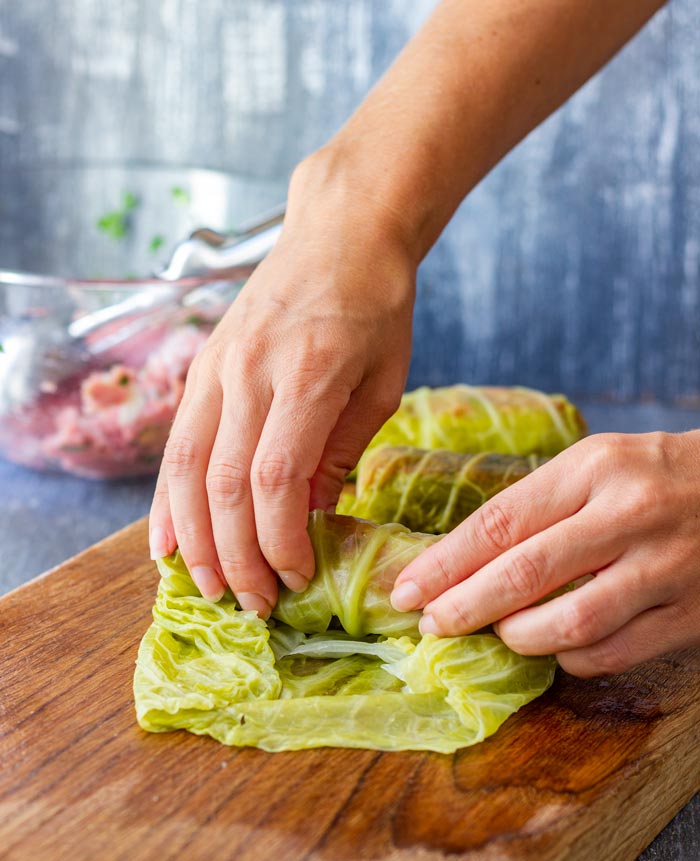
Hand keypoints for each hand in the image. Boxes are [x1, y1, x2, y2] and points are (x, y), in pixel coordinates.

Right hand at [148, 148, 416, 614]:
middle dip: (237, 556)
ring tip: (208, 586)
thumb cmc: (377, 308)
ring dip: (194, 538)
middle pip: (224, 484)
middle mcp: (251, 372)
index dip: (280, 540)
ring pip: (187, 468)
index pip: (276, 479)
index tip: (296, 579)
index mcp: (310, 375)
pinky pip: (176, 444)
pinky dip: (168, 498)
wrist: (340, 231)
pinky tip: (168, 540)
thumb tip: (309, 523)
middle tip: (254, 603)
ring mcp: (217, 367)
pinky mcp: (202, 367)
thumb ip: (340, 454)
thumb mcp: (381, 385)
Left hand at [391, 431, 699, 676]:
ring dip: (518, 638)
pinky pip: (611, 653)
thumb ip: (535, 509)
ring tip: (498, 634)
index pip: (500, 521)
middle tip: (431, 626)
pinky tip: (556, 647)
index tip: (406, 592)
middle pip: (526, 574)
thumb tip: (455, 566)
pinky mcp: (690, 614)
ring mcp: (665, 568)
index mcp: (595, 468)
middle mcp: (630, 515)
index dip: (444, 564)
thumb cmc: (654, 477)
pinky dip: (570, 658)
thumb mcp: (595, 467)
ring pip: (569, 623)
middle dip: (465, 607)